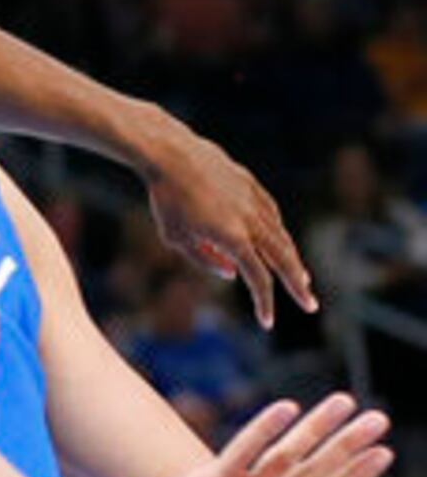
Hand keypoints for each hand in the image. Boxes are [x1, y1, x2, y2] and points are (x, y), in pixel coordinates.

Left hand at [141, 114, 314, 325]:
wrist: (169, 154)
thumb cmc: (167, 199)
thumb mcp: (176, 237)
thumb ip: (205, 259)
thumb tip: (233, 273)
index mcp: (233, 238)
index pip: (257, 278)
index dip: (264, 303)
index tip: (267, 322)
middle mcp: (251, 220)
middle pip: (283, 260)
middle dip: (297, 286)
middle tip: (310, 305)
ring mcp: (254, 200)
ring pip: (281, 236)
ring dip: (293, 260)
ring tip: (301, 277)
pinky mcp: (251, 184)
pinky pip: (271, 213)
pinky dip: (279, 232)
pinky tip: (281, 242)